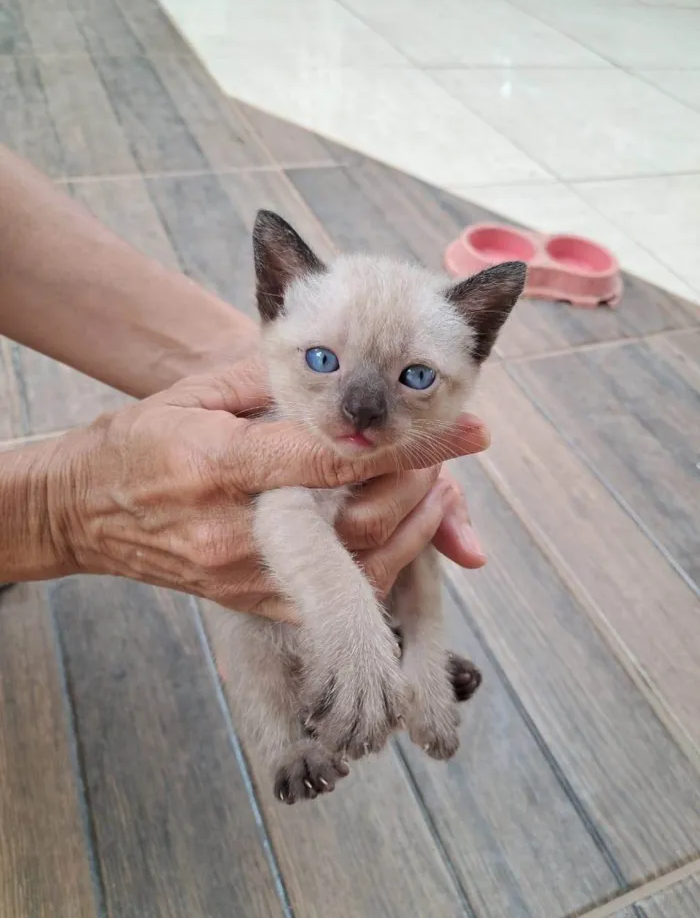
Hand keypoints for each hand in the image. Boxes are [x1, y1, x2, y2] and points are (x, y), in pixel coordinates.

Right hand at [52, 360, 487, 620]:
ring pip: (356, 571)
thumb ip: (263, 380)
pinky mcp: (249, 604)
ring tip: (435, 490)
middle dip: (419, 486)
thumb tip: (333, 372)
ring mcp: (245, 577)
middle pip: (358, 520)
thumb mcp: (190, 394)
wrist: (83, 514)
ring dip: (412, 530)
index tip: (467, 430)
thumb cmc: (134, 445)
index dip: (408, 446)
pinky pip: (331, 601)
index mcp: (221, 467)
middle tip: (444, 453)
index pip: (334, 456)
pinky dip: (378, 569)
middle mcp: (237, 531)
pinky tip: (400, 535)